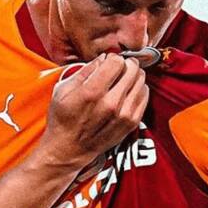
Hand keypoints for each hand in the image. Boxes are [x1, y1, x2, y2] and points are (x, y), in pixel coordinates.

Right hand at [37, 53, 148, 170]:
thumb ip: (85, 70)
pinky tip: (128, 91)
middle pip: (132, 69)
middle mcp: (111, 103)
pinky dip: (138, 89)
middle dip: (126, 64)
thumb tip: (103, 58)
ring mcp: (123, 114)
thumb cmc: (63, 120)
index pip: (117, 61)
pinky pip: (144, 96)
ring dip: (133, 76)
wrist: (69, 149)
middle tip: (119, 67)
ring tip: (123, 79)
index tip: (109, 61)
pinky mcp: (131, 123)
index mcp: (92, 92)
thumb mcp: (63, 89)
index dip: (113, 58)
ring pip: (141, 81)